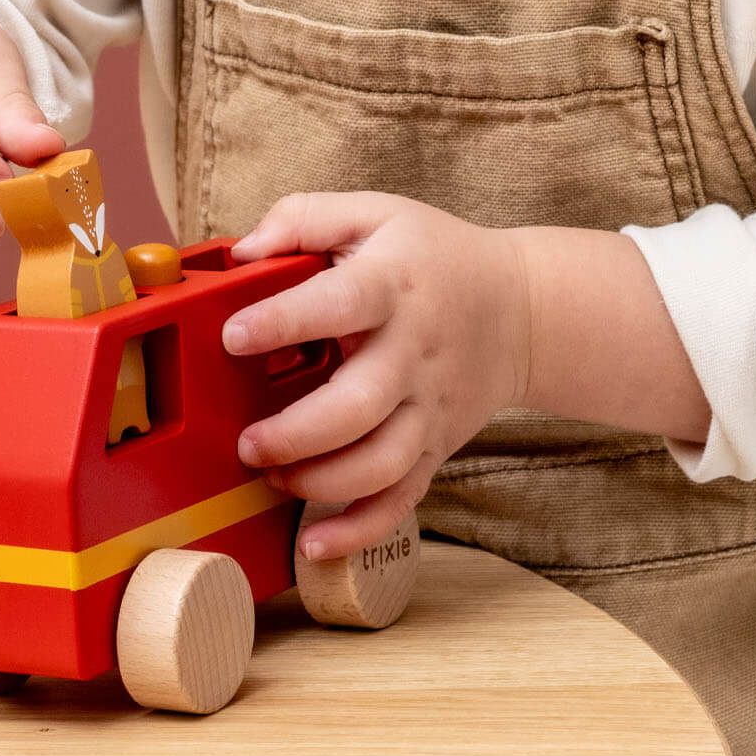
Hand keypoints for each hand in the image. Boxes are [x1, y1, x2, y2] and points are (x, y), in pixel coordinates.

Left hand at [224, 192, 531, 561]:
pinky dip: (359, 530)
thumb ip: (304, 218)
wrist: (521, 308)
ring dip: (319, 482)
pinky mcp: (434, 446)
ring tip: (275, 474)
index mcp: (392, 286)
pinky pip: (402, 499)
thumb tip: (242, 251)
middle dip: (296, 433)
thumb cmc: (433, 257)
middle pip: (358, 405)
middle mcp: (412, 352)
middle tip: (249, 441)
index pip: (338, 303)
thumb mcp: (375, 213)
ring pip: (380, 463)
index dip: (283, 320)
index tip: (234, 336)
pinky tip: (314, 542)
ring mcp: (427, 406)